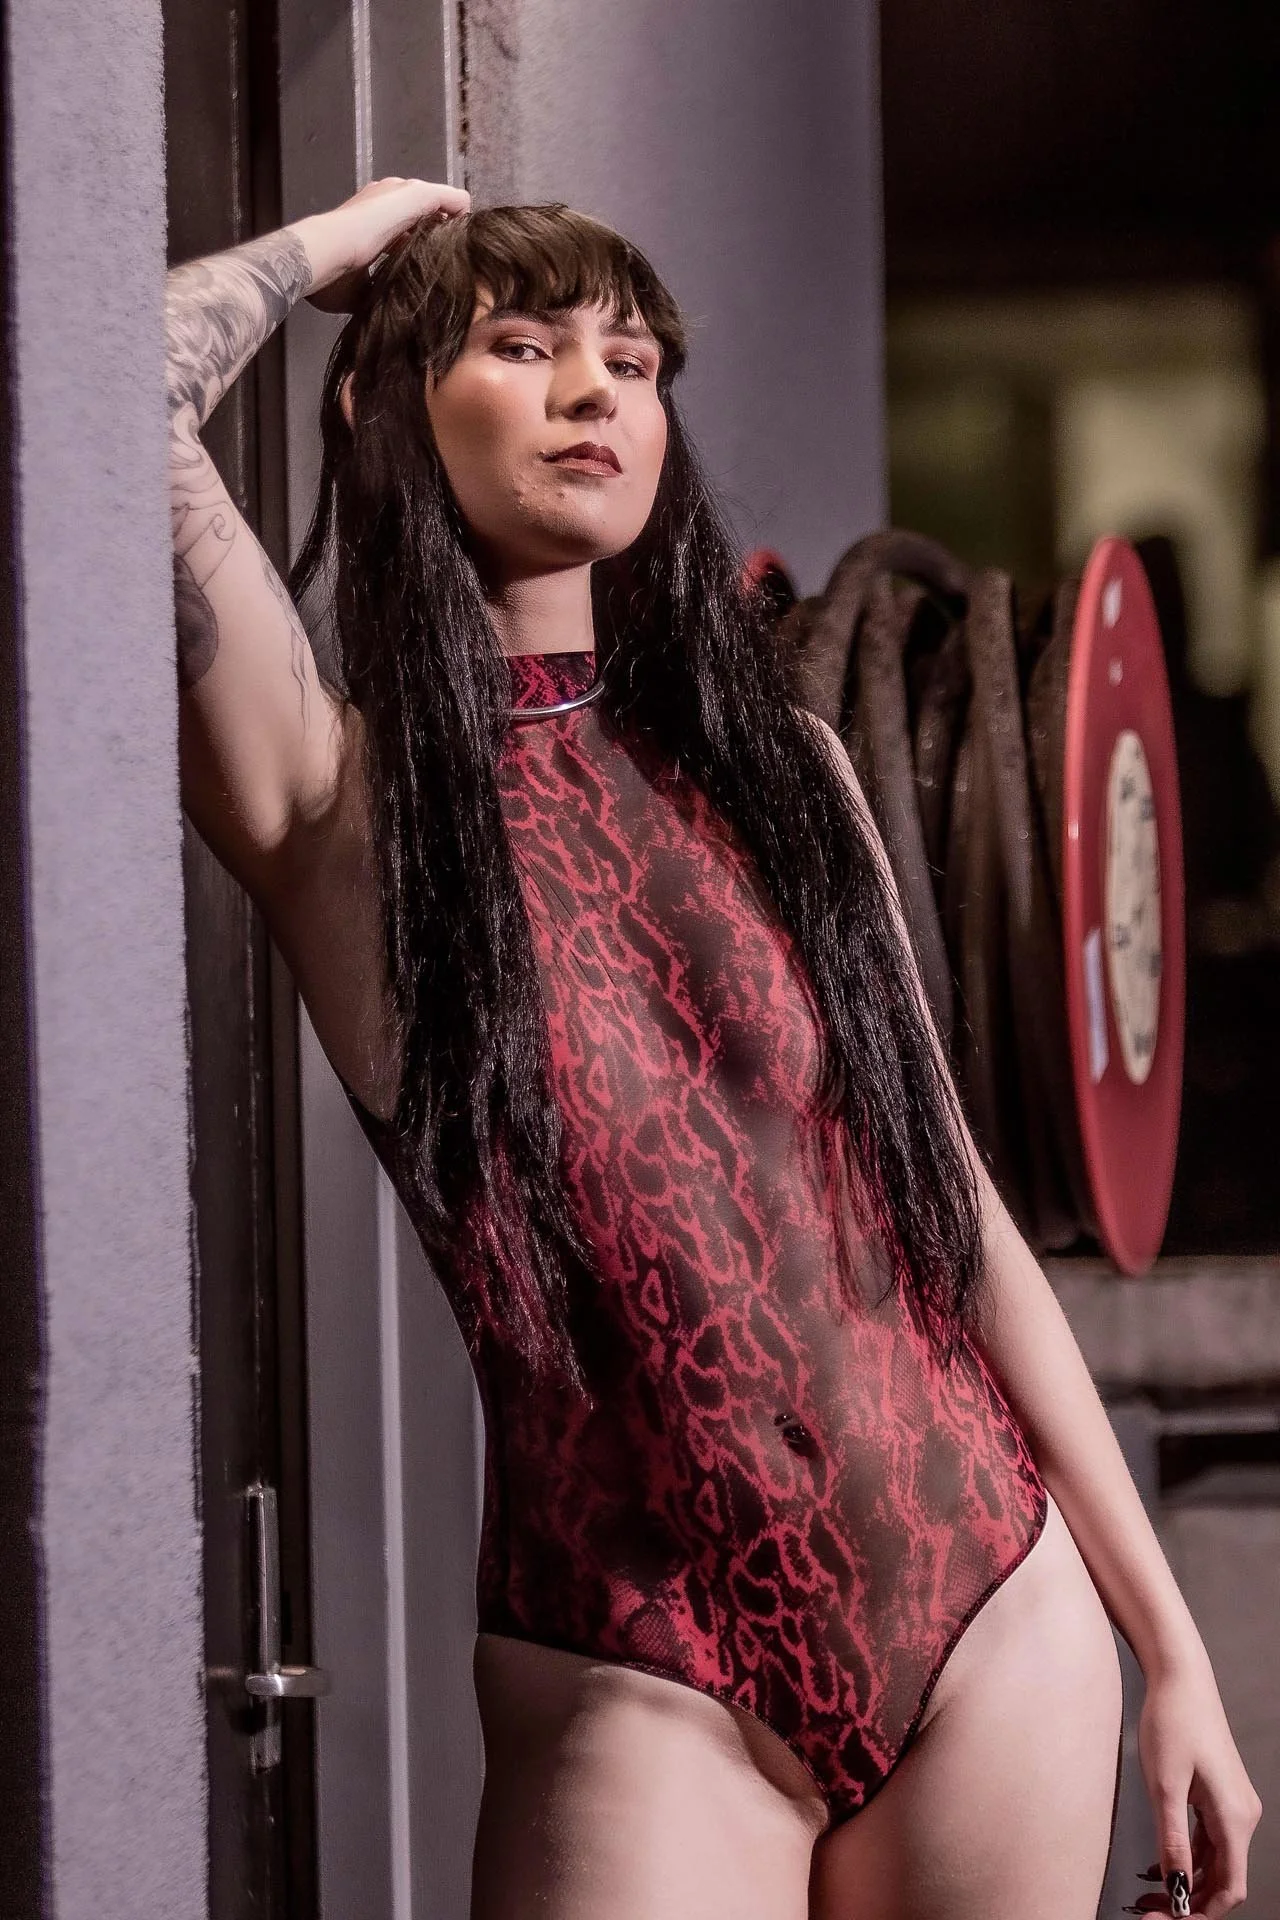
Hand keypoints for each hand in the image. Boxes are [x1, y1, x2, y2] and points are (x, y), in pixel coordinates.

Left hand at [293, 177, 470, 313]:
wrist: (330, 256)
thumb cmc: (372, 224)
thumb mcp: (415, 196)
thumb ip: (444, 197)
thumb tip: (465, 208)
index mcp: (393, 200)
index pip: (429, 206)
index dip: (448, 219)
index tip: (461, 240)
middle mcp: (382, 222)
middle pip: (419, 233)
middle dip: (436, 244)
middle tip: (453, 262)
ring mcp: (373, 253)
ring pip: (408, 259)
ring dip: (422, 268)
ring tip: (439, 281)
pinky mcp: (365, 283)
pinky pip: (393, 286)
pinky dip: (405, 290)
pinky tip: (415, 296)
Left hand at [1126, 1653, 1262, 1918]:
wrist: (1180, 1678)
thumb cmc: (1171, 1722)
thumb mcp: (1164, 1786)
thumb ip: (1172, 1841)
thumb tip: (1176, 1887)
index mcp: (1234, 1817)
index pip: (1229, 1888)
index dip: (1198, 1913)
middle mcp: (1242, 1816)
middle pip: (1222, 1880)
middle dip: (1187, 1902)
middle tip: (1146, 1910)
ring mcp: (1233, 1806)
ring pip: (1214, 1863)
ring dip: (1185, 1883)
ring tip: (1146, 1894)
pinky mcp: (1220, 1796)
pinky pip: (1209, 1842)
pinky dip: (1187, 1859)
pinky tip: (1157, 1866)